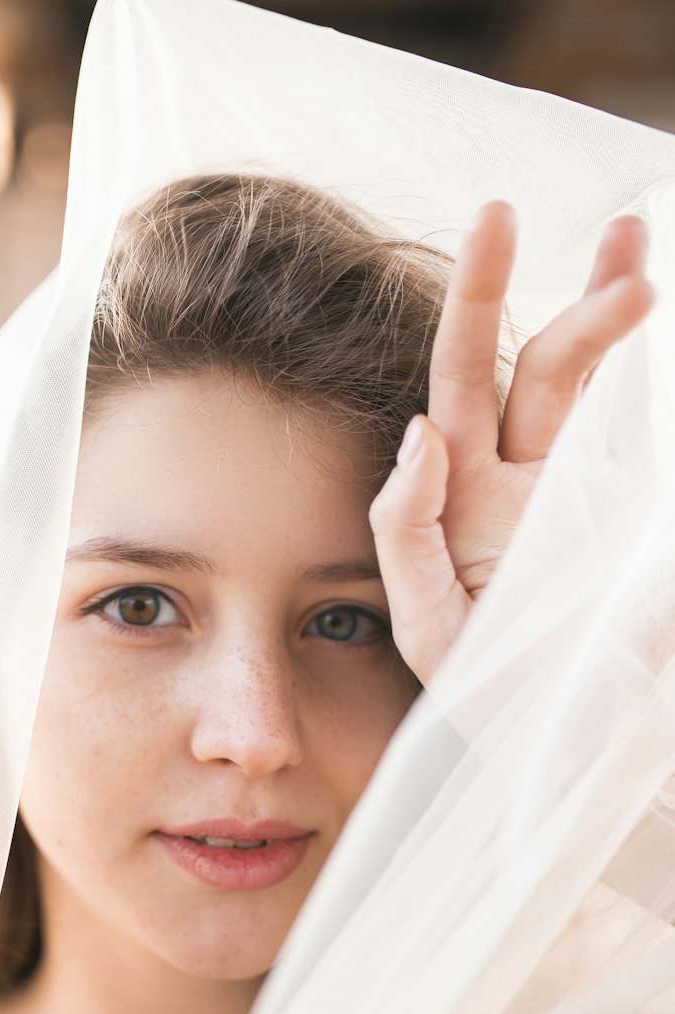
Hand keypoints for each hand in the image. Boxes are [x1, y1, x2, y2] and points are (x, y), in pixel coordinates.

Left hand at [368, 202, 655, 685]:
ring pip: (591, 393)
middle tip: (597, 227)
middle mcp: (513, 483)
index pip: (459, 381)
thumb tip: (420, 429)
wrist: (543, 750)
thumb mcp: (421, 620)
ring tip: (640, 267)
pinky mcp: (620, 527)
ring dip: (612, 324)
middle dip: (556, 296)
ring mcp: (573, 499)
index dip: (477, 301)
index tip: (497, 221)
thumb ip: (404, 529)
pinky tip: (655, 340)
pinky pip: (630, 452)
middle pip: (535, 368)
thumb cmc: (474, 694)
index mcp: (456, 496)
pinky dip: (641, 399)